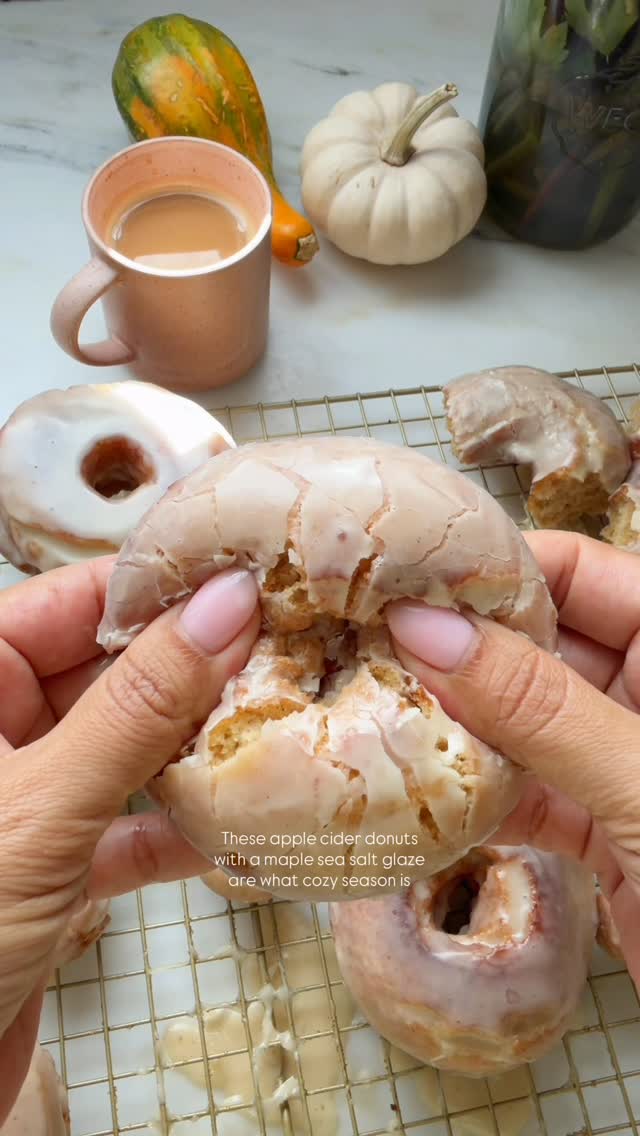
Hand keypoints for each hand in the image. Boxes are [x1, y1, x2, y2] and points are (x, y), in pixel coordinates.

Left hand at [0, 560, 259, 1121]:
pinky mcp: (50, 869)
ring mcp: (26, 801)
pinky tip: (239, 830)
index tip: (249, 587)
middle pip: (108, 672)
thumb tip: (223, 607)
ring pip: (125, 750)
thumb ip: (136, 708)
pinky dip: (180, 831)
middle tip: (286, 660)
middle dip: (194, 672)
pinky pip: (126, 829)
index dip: (159, 591)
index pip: (69, 602)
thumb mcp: (40, 806)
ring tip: (276, 733)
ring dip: (196, 752)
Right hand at [387, 531, 639, 989]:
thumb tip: (424, 627)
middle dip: (460, 649)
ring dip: (459, 725)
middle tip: (364, 647)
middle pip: (542, 643)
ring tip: (371, 710)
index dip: (494, 572)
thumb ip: (537, 705)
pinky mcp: (607, 829)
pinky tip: (420, 793)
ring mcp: (624, 760)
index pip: (578, 571)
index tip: (403, 584)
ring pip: (527, 721)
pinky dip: (481, 794)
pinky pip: (532, 791)